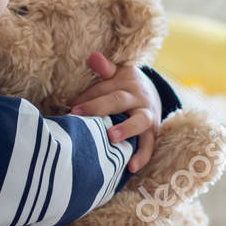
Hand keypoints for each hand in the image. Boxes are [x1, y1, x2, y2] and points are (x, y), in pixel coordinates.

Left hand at [69, 51, 159, 173]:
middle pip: (118, 101)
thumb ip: (104, 68)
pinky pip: (149, 145)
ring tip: (111, 139)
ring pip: (139, 122)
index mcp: (126, 82)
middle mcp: (138, 98)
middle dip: (98, 108)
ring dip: (126, 130)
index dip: (87, 97)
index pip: (103, 88)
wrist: (154, 96)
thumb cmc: (126, 87)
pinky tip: (131, 167)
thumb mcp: (117, 74)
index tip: (70, 107)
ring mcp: (147, 116)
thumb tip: (93, 57)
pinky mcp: (152, 133)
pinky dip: (142, 156)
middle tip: (78, 115)